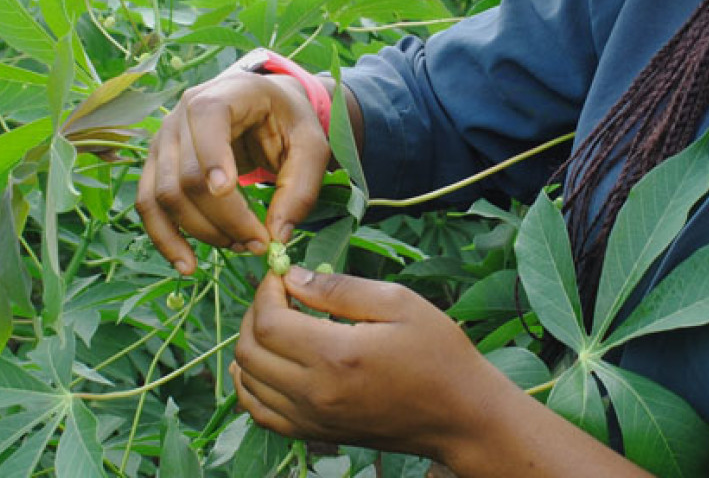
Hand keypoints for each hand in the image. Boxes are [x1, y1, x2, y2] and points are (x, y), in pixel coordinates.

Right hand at [136, 71, 329, 273]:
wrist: (264, 107)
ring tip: (239, 247)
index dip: (213, 159)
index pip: (206, 121)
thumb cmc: (289, 122)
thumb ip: (301, 188)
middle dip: (223, 218)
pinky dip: (165, 238)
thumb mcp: (311, 145)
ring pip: (164, 196)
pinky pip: (148, 206)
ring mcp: (162, 142)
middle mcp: (181, 115)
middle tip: (258, 242)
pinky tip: (187, 265)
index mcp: (223, 95)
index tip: (229, 192)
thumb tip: (277, 237)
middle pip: (187, 175)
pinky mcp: (156, 167)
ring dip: (200, 232)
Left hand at [231, 269, 508, 460]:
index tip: (282, 274)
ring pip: (247, 384)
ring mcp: (312, 419)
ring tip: (277, 324)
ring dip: (250, 348)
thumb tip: (294, 277)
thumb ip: (340, 289)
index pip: (268, 322)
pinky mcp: (315, 433)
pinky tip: (268, 365)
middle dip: (255, 314)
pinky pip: (260, 413)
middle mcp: (316, 393)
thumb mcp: (399, 303)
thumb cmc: (439, 354)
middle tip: (280, 295)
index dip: (267, 292)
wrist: (460, 415)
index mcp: (336, 356)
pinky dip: (252, 386)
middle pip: (249, 352)